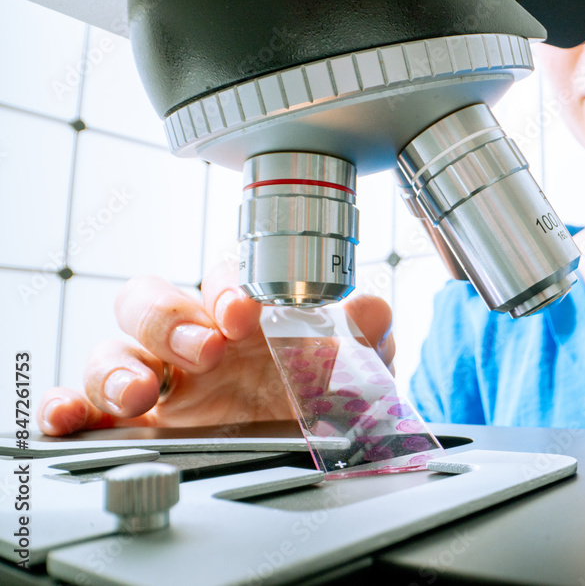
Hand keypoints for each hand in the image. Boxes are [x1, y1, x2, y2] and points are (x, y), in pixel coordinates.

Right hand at [37, 261, 394, 435]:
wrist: (306, 453)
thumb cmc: (316, 400)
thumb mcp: (350, 371)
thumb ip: (363, 336)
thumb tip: (369, 310)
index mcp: (240, 318)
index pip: (217, 279)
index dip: (225, 286)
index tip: (245, 310)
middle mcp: (192, 343)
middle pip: (149, 302)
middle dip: (170, 320)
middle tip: (205, 351)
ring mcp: (156, 384)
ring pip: (110, 351)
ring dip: (117, 367)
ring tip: (140, 393)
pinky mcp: (131, 427)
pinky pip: (81, 406)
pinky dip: (67, 407)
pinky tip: (70, 418)